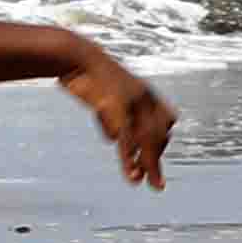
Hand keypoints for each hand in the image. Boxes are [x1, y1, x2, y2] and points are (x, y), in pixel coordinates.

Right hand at [68, 53, 177, 188]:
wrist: (75, 57)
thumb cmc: (86, 75)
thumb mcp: (105, 94)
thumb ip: (113, 116)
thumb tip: (114, 139)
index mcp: (146, 93)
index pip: (166, 122)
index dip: (161, 142)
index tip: (152, 160)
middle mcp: (145, 99)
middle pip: (159, 134)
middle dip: (156, 159)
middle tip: (156, 183)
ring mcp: (133, 104)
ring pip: (147, 141)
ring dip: (150, 166)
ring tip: (151, 185)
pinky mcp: (117, 110)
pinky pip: (128, 141)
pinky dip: (130, 161)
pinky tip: (134, 176)